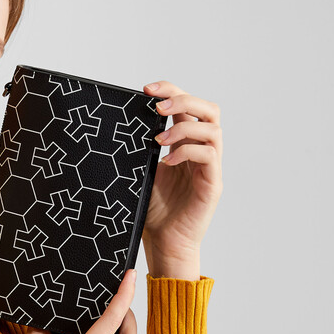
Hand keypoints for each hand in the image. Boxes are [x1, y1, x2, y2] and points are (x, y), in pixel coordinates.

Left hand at [141, 81, 223, 258]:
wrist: (163, 242)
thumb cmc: (153, 210)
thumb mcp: (142, 171)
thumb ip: (141, 148)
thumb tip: (121, 122)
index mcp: (185, 144)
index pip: (188, 106)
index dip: (171, 90)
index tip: (146, 90)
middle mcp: (202, 151)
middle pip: (209, 109)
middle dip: (183, 99)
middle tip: (157, 107)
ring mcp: (210, 167)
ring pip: (213, 128)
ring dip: (183, 127)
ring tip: (158, 141)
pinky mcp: (212, 184)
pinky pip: (208, 155)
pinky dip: (187, 151)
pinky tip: (167, 162)